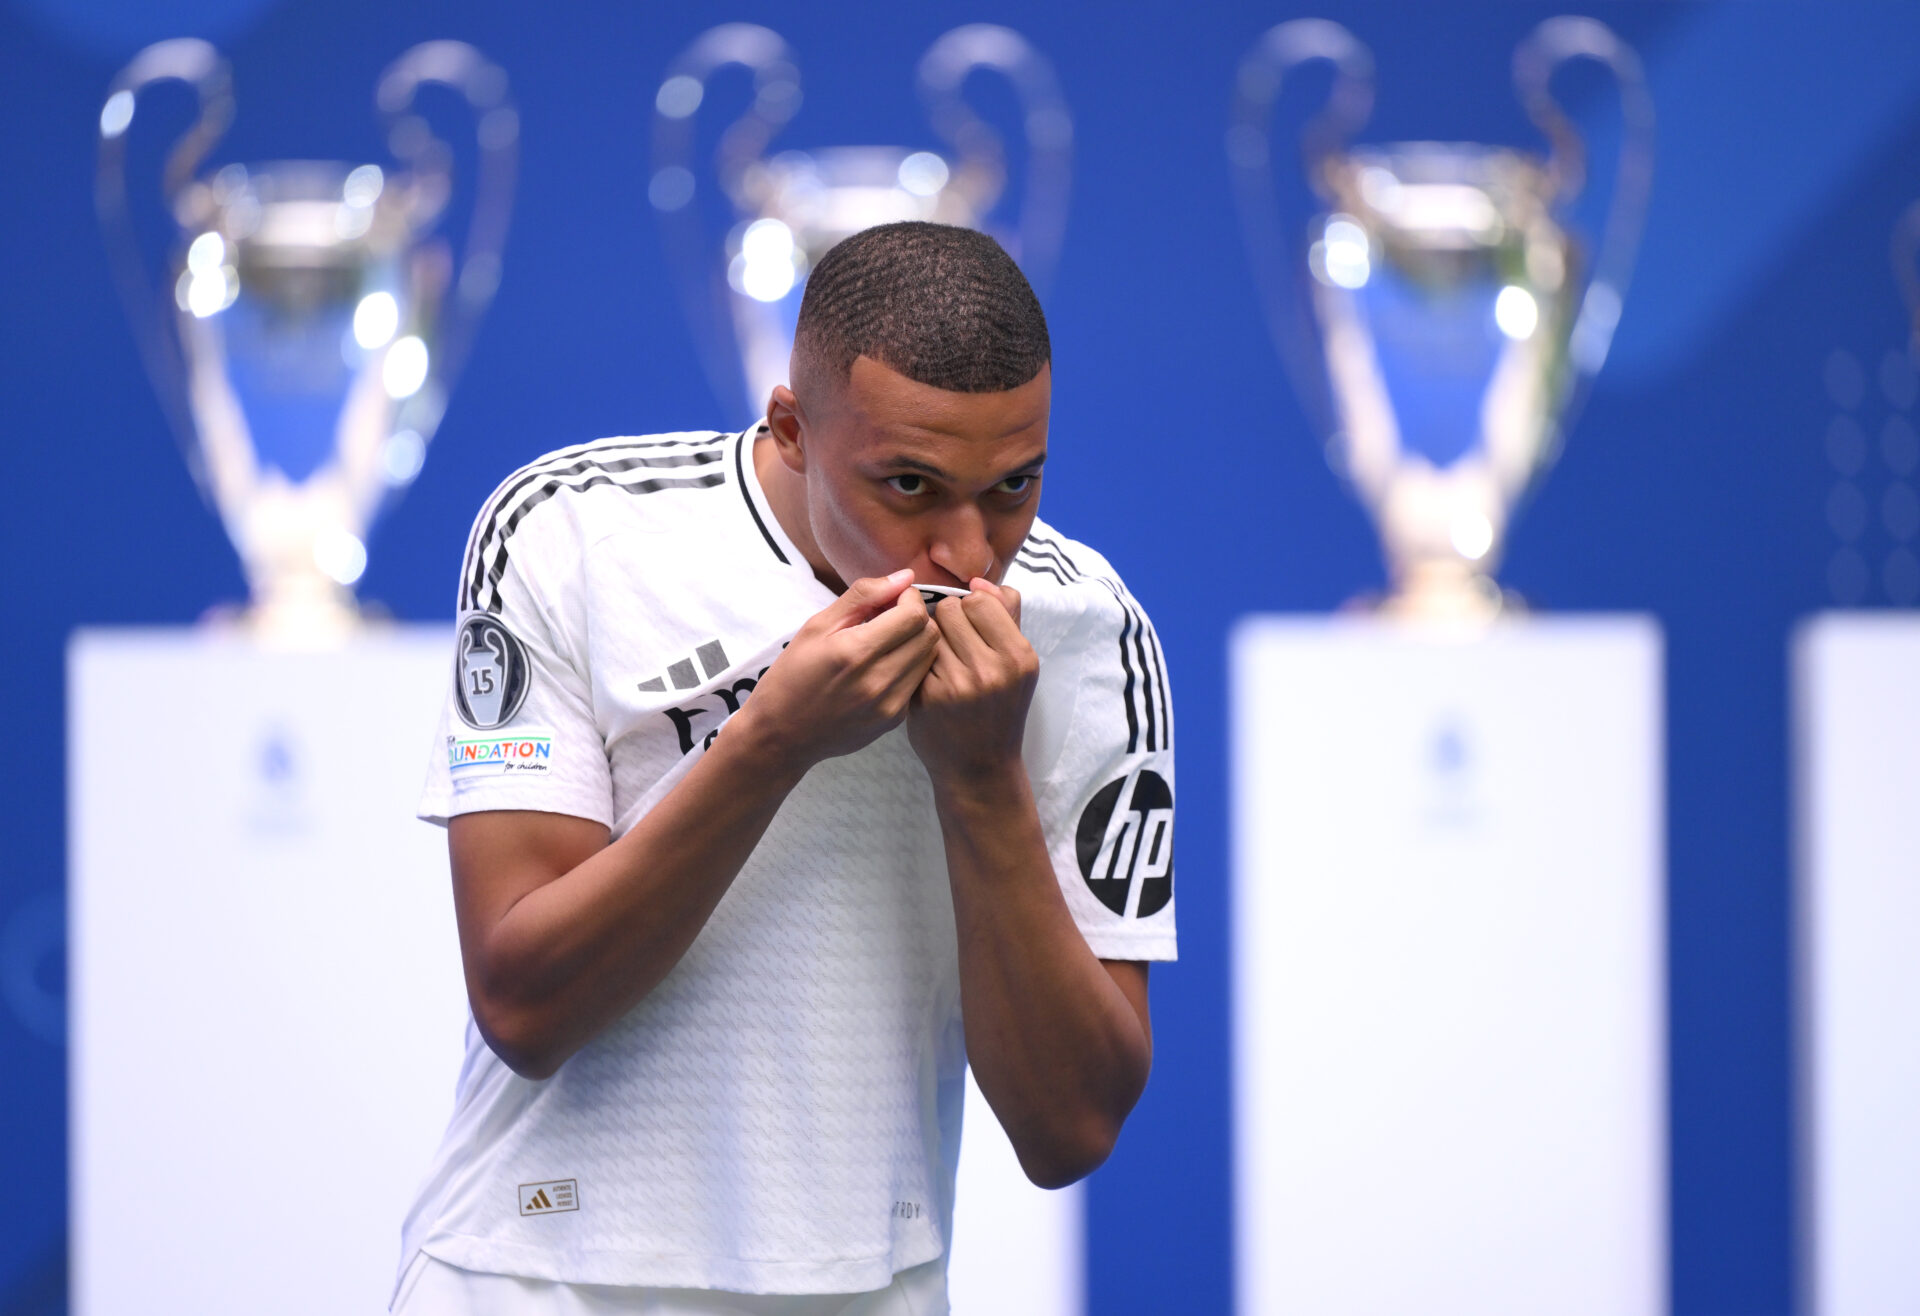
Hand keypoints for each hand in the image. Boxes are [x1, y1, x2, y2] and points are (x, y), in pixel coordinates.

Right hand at [737, 569, 939, 767]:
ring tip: (887, 641)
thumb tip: (904, 577)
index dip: (909, 598)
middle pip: (929, 635)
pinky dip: (909, 666)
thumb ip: (863, 596)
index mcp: (855, 652)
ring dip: (916, 641)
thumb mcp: (816, 626)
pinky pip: (918, 681)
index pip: (913, 615)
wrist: (781, 735)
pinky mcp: (894, 720)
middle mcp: (878, 681)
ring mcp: (889, 705)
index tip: (892, 598)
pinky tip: (884, 665)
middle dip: (916, 617)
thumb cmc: (792, 675)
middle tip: (891, 617)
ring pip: (929, 658)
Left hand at [907, 577, 1038, 786]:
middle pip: (951, 609)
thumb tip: (979, 581)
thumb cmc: (999, 708)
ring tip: (944, 662)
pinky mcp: (927, 696)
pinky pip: (915, 654)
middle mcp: (991, 670)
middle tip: (956, 646)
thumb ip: (1006, 615)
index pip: (981, 599)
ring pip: (929, 629)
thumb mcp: (1018, 664)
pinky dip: (920, 661)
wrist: (979, 767)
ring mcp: (957, 684)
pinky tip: (931, 679)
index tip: (973, 628)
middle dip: (949, 621)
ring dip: (932, 639)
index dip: (971, 608)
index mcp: (1019, 656)